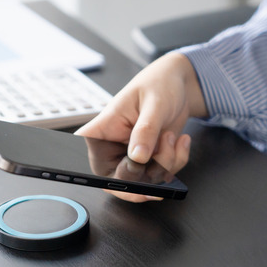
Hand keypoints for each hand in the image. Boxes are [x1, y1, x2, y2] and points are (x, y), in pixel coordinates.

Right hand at [76, 53, 207, 201]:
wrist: (178, 86)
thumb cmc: (158, 85)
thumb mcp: (154, 104)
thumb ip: (145, 130)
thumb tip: (137, 157)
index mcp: (101, 131)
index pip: (87, 155)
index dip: (96, 173)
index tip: (125, 171)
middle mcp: (112, 149)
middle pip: (120, 180)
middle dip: (149, 168)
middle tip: (164, 145)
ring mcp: (131, 159)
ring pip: (146, 182)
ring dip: (168, 162)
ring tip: (170, 135)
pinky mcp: (149, 164)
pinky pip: (162, 177)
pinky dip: (177, 161)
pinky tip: (179, 141)